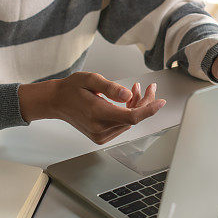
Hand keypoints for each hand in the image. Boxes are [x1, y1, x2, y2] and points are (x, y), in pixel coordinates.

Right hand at [18, 72, 164, 144]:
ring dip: (136, 107)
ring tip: (133, 90)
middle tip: (148, 87)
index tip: (161, 102)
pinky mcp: (101, 137)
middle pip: (133, 119)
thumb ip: (110, 87)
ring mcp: (100, 135)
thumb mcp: (90, 80)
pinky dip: (127, 113)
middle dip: (144, 102)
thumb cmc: (71, 89)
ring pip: (129, 122)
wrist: (56, 102)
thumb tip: (128, 95)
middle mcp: (100, 129)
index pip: (131, 117)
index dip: (149, 110)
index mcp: (98, 114)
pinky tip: (126, 101)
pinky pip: (121, 125)